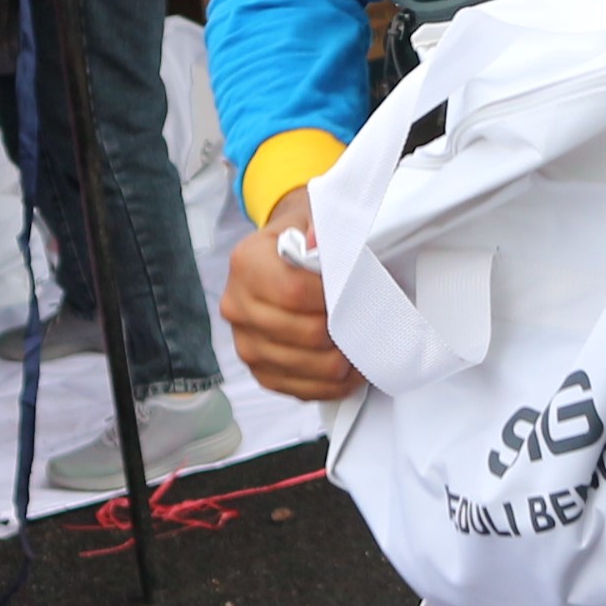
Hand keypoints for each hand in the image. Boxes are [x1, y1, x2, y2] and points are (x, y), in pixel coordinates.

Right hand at [222, 187, 358, 400]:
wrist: (283, 255)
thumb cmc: (303, 237)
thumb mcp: (313, 215)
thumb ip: (320, 224)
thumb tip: (316, 239)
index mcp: (246, 263)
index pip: (293, 292)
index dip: (334, 296)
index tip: (358, 290)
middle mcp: (236, 306)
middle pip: (305, 333)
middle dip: (344, 329)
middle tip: (369, 321)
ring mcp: (245, 344)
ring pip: (308, 366)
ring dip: (343, 360)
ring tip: (363, 343)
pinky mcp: (260, 372)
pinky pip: (301, 390)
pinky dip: (332, 384)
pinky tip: (350, 368)